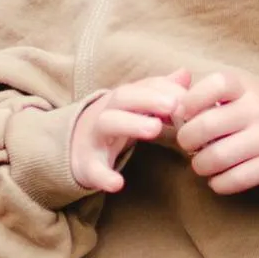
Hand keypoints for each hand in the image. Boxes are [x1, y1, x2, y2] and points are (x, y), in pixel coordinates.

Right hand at [68, 75, 194, 194]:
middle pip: (124, 98)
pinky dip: (103, 176)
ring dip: (131, 124)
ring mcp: (94, 137)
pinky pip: (94, 169)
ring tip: (155, 129)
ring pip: (107, 123)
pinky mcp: (87, 164)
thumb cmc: (112, 125)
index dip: (166, 89)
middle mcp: (107, 112)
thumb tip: (185, 74)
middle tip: (174, 105)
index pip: (143, 86)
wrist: (70, 148)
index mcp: (122, 99)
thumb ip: (159, 91)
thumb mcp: (134, 107)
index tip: (189, 97)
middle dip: (149, 98)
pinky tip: (117, 184)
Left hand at [171, 71, 258, 193]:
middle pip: (206, 126)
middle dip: (186, 140)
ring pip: (216, 158)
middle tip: (188, 144)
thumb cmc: (255, 111)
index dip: (190, 101)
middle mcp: (258, 109)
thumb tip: (170, 109)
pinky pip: (234, 180)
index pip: (214, 85)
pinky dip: (218, 183)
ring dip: (199, 165)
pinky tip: (217, 177)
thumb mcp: (237, 92)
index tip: (184, 113)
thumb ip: (203, 95)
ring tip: (201, 163)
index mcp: (245, 86)